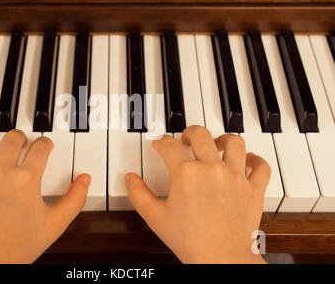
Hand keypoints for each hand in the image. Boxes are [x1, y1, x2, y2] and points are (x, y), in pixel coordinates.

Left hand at [0, 130, 90, 263]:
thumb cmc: (20, 246)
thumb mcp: (56, 224)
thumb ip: (75, 199)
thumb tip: (84, 179)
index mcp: (26, 179)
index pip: (40, 147)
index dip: (46, 144)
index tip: (45, 147)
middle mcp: (0, 173)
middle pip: (12, 138)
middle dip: (21, 138)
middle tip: (23, 144)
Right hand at [125, 126, 269, 263]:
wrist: (221, 259)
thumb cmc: (191, 241)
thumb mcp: (155, 217)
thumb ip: (139, 194)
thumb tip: (131, 178)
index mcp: (186, 173)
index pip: (168, 146)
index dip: (160, 142)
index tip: (159, 144)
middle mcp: (211, 168)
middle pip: (200, 134)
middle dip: (189, 132)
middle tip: (184, 139)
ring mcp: (235, 177)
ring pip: (234, 142)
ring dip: (223, 139)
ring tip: (217, 143)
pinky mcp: (253, 189)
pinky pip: (261, 166)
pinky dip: (255, 160)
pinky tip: (247, 160)